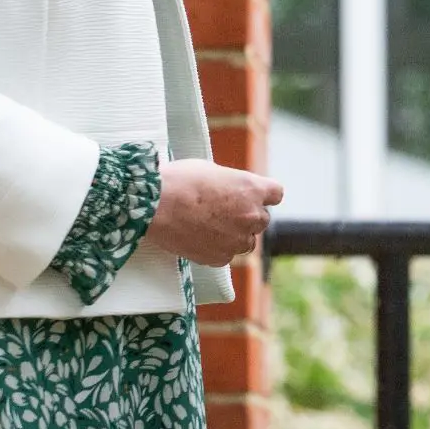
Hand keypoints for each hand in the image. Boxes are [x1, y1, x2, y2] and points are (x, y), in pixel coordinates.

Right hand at [145, 159, 281, 264]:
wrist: (154, 205)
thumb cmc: (179, 181)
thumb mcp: (212, 170)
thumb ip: (232, 184)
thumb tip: (233, 190)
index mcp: (252, 188)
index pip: (276, 193)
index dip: (264, 195)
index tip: (253, 196)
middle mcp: (252, 215)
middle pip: (262, 219)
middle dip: (247, 216)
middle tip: (222, 212)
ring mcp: (238, 239)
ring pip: (247, 241)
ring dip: (235, 235)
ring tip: (208, 227)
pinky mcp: (221, 258)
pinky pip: (227, 255)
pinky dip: (217, 249)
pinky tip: (198, 238)